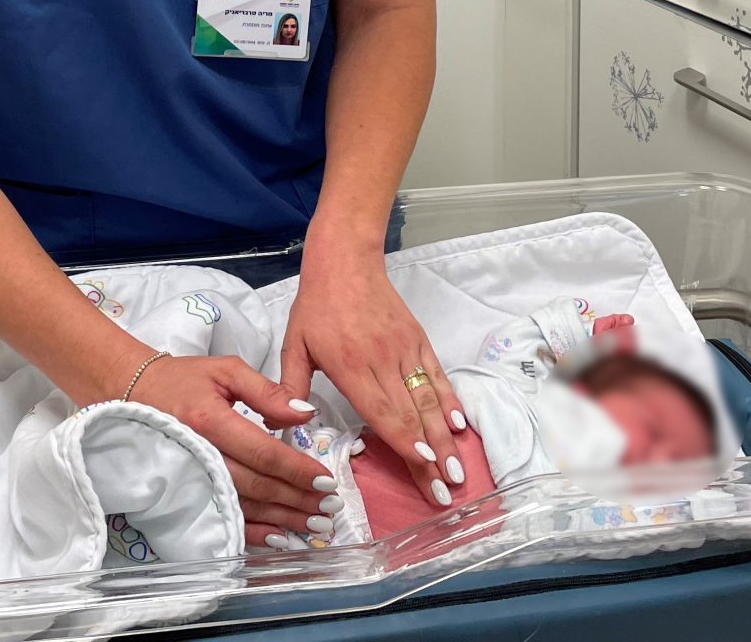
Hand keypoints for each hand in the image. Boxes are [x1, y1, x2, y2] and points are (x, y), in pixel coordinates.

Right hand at [125, 353, 340, 546]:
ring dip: (282, 519)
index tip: (325, 479)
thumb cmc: (182, 380)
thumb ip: (266, 391)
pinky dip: (252, 532)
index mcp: (210, 421)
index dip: (296, 469)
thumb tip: (304, 414)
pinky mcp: (185, 494)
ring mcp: (190, 480)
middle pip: (257, 485)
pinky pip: (223, 519)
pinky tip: (278, 537)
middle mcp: (199, 455)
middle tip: (329, 507)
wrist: (132, 394)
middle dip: (297, 499)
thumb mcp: (225, 371)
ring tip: (314, 524)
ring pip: (244, 506)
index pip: (263, 452)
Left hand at [279, 241, 467, 513]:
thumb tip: (289, 428)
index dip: (404, 440)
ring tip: (458, 468)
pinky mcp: (418, 340)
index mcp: (350, 366)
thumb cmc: (316, 307)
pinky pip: (437, 376)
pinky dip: (451, 401)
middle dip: (431, 455)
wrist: (345, 261)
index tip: (423, 465)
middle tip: (447, 490)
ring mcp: (405, 350)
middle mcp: (383, 361)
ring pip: (430, 399)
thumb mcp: (294, 345)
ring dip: (447, 436)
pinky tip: (460, 425)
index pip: (382, 410)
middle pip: (411, 415)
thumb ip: (290, 388)